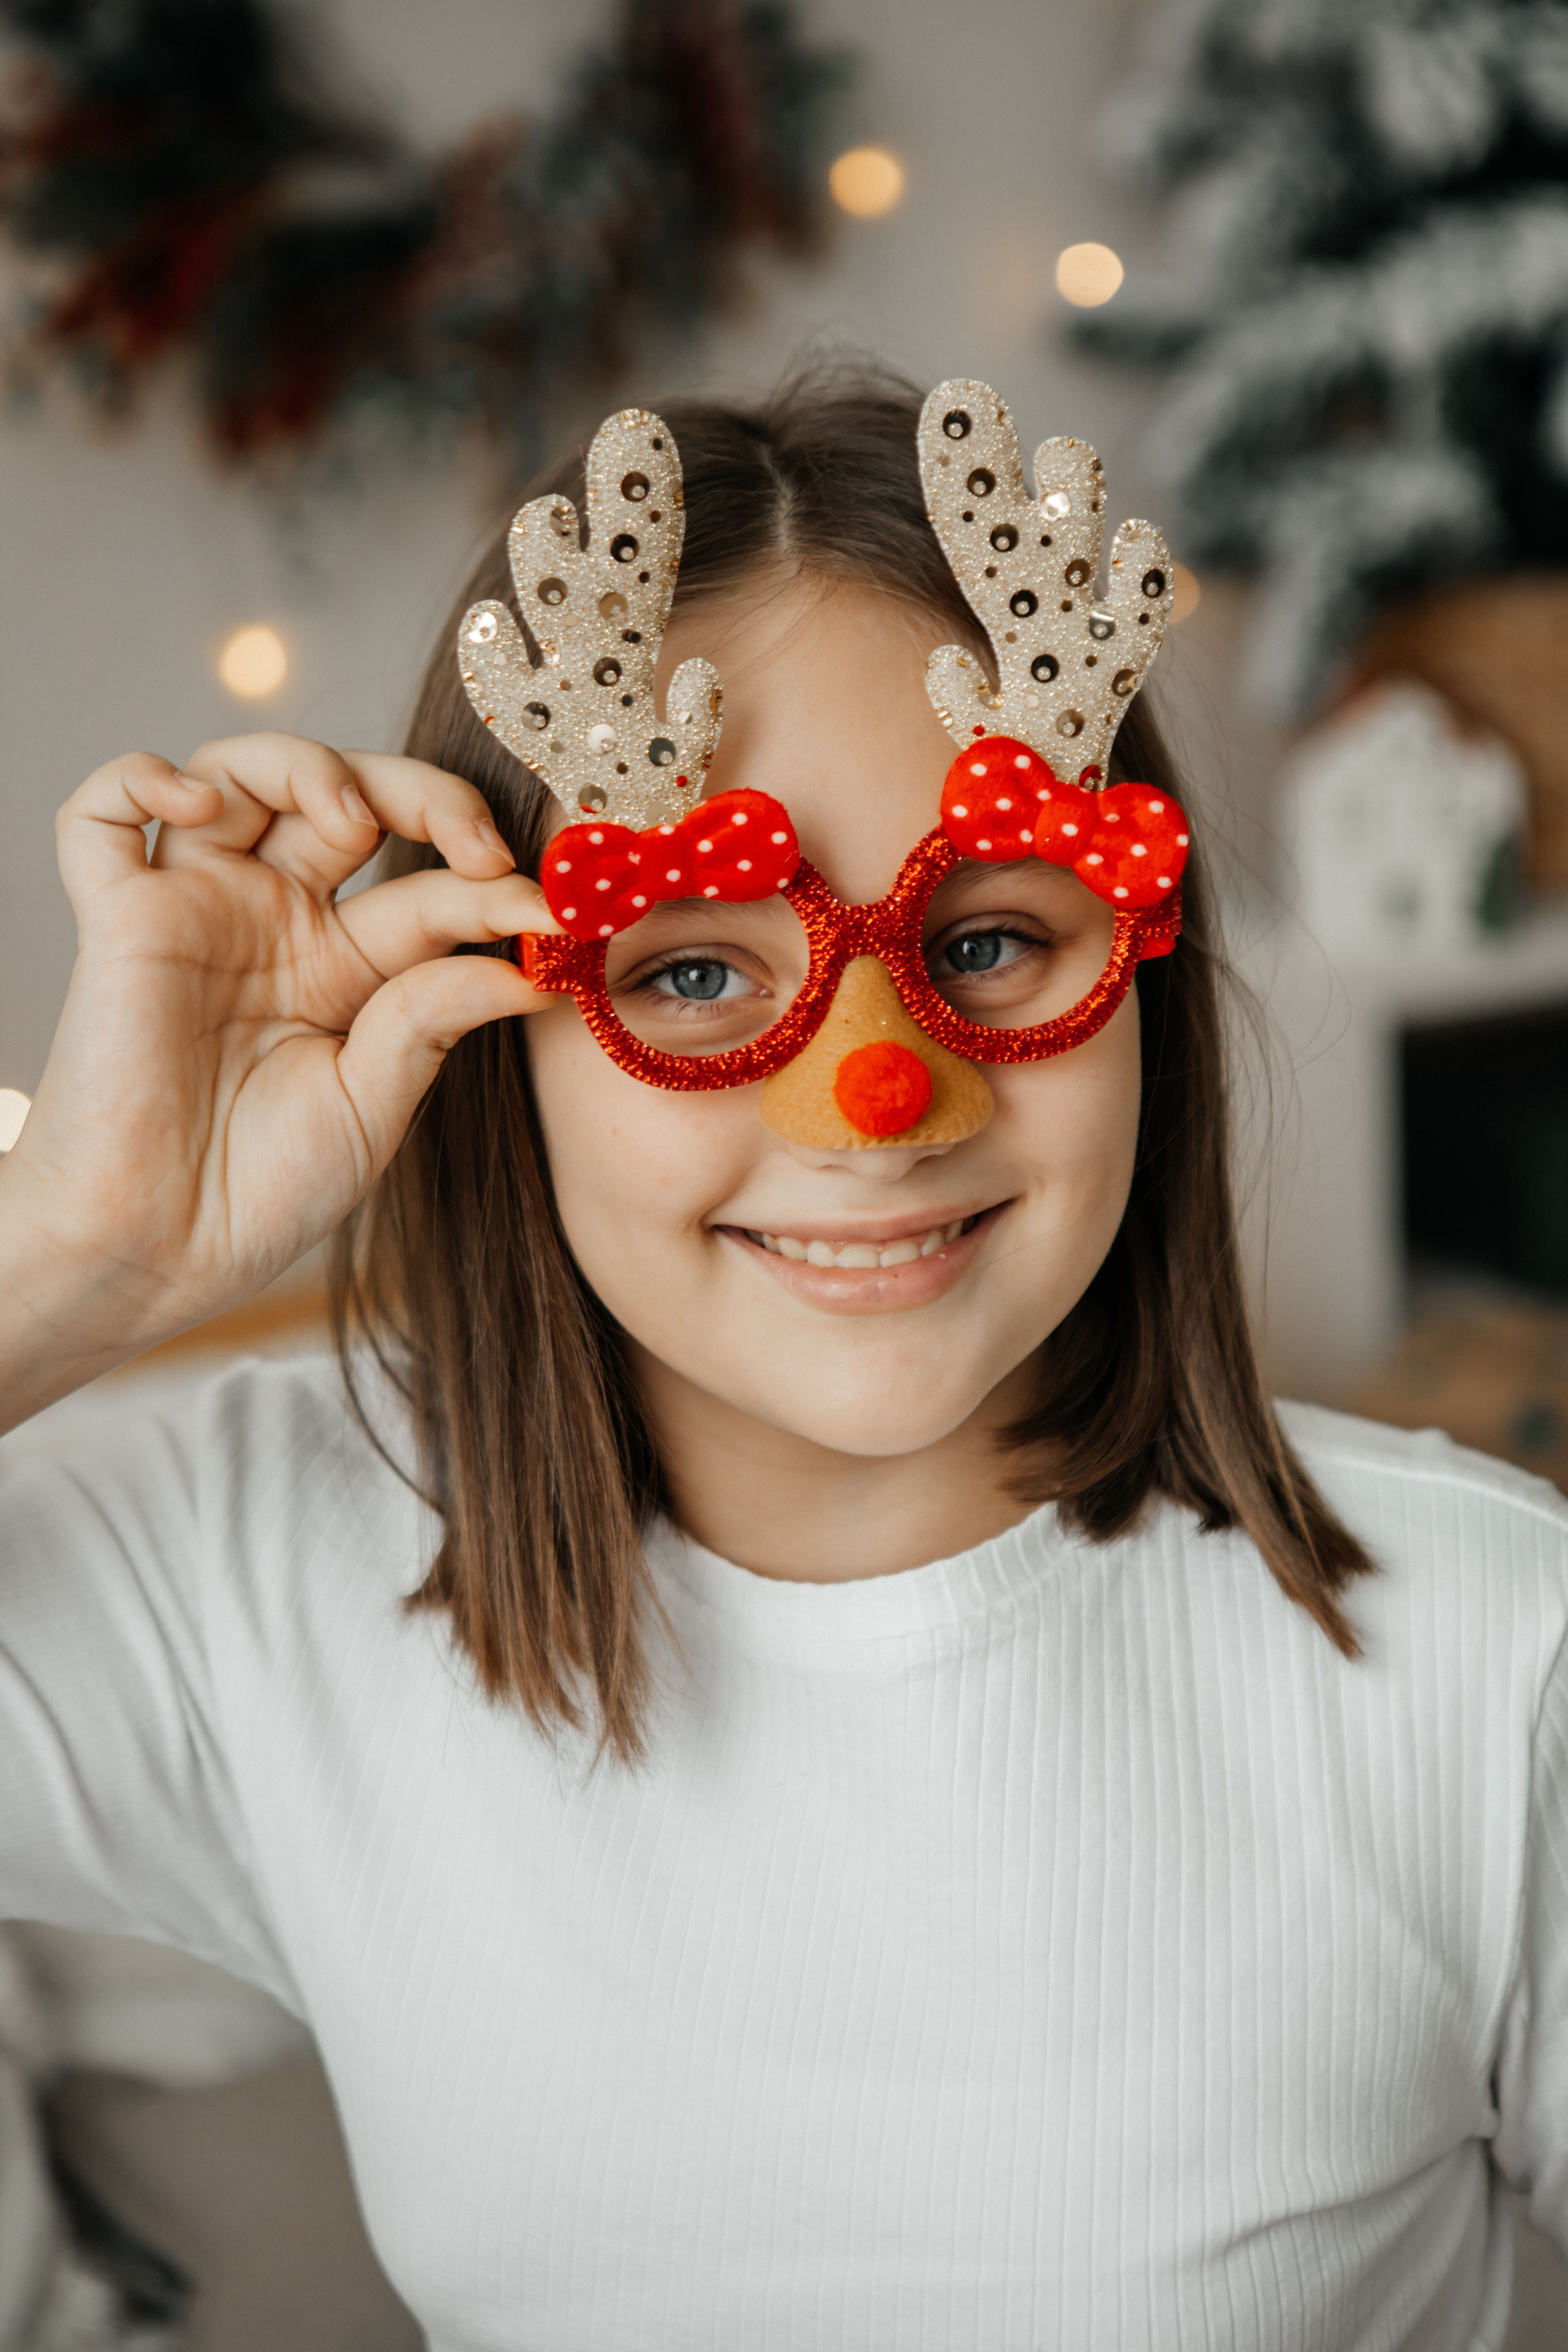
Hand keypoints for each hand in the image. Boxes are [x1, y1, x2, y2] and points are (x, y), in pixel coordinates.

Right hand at [0, 733, 554, 1425]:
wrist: (161, 1255)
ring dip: (306, 765)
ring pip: (241, 774)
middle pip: (352, 798)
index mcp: (349, 965)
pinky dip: (141, 777)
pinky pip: (102, 814)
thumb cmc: (262, 1192)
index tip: (553, 911)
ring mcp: (198, 911)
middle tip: (475, 843)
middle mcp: (276, 921)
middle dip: (424, 795)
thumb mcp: (374, 1102)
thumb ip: (434, 1015)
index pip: (433, 889)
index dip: (496, 886)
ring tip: (350, 813)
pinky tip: (193, 800)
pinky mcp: (118, 921)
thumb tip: (529, 958)